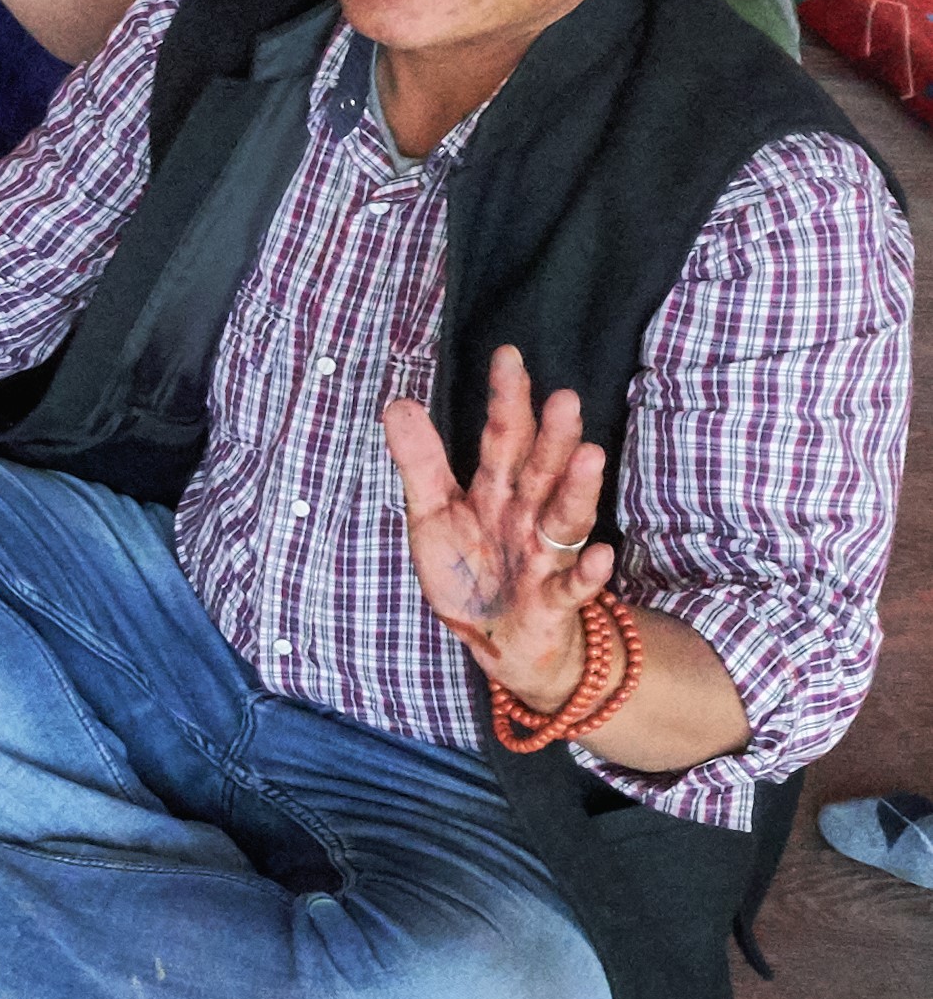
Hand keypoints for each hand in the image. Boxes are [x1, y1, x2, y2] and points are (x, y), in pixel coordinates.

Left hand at [382, 345, 609, 711]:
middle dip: (552, 437)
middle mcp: (526, 517)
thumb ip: (419, 463)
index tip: (508, 356)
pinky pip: (572, 587)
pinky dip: (586, 573)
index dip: (505, 401)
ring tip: (590, 454)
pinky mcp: (552, 602)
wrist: (497, 642)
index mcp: (495, 492)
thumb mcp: (431, 515)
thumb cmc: (468, 571)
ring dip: (577, 489)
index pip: (501, 438)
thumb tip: (397, 402)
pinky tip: (601, 555)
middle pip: (540, 471)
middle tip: (564, 397)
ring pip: (564, 519)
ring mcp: (544, 557)